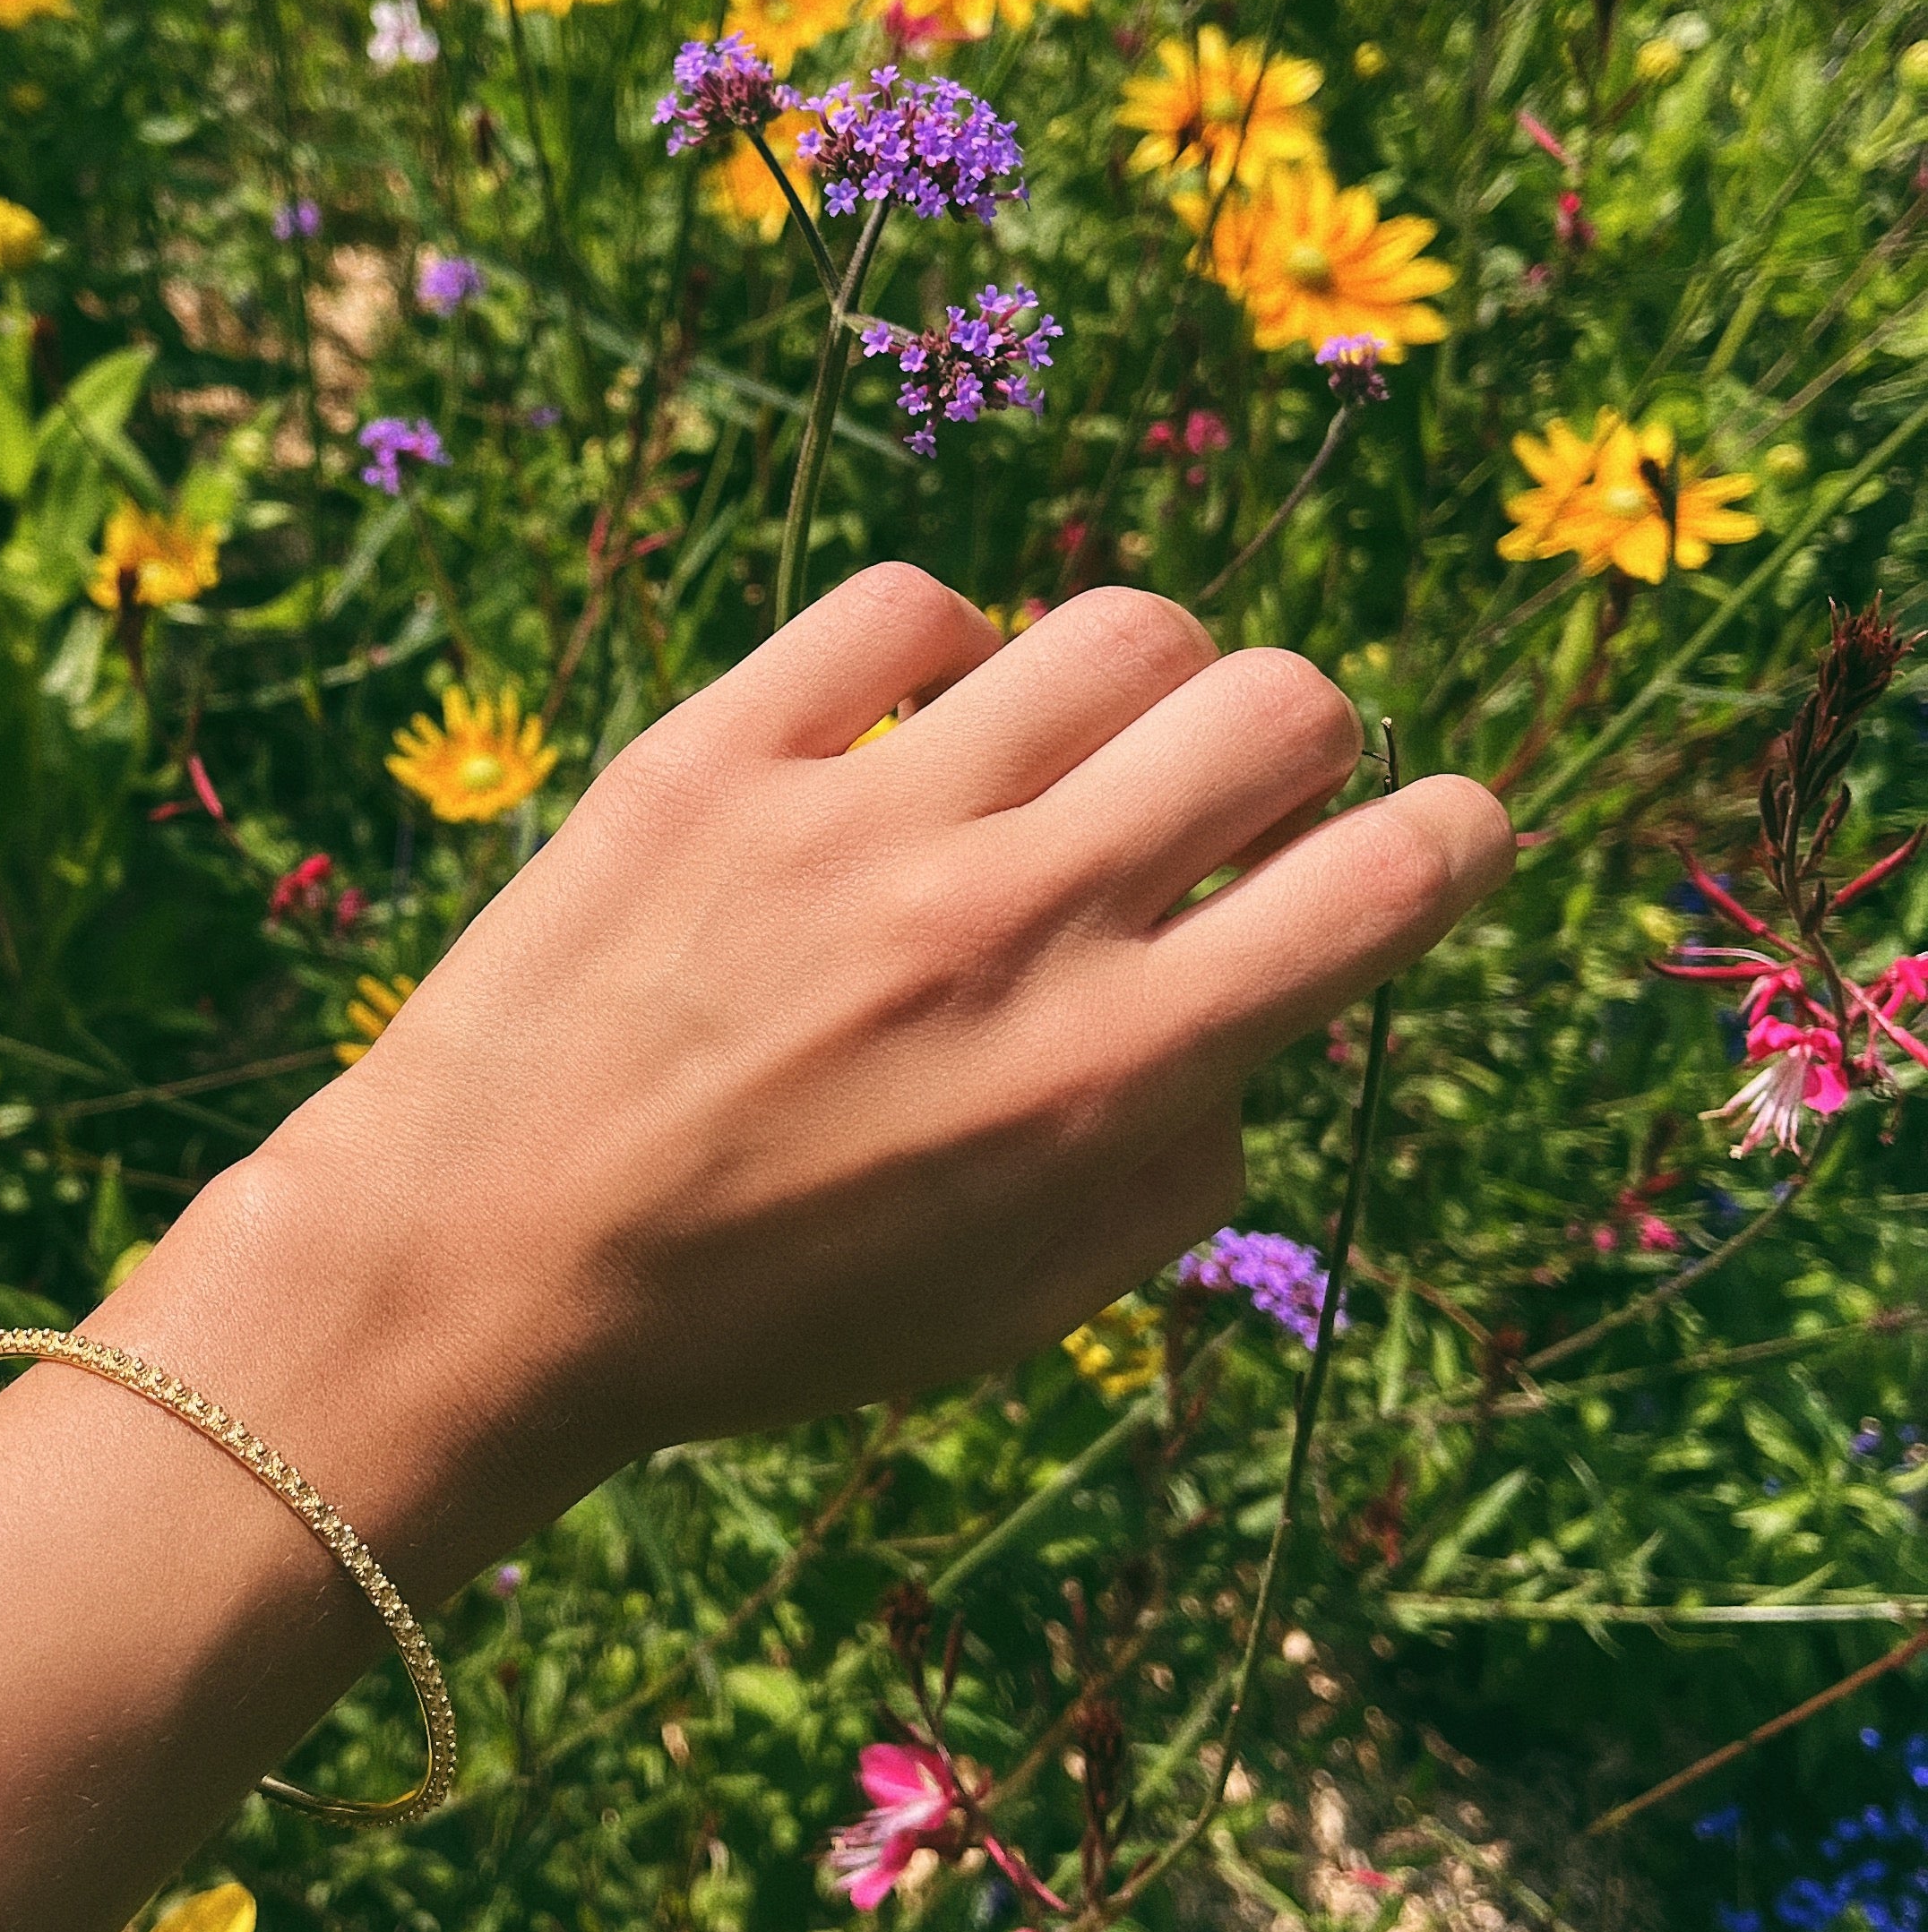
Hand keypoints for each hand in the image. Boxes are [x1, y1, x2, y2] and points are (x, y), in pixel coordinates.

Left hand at [112, 572, 1511, 1561]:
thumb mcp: (1013, 1311)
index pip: (1390, 874)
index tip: (1424, 839)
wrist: (477, 1273)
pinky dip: (941, 654)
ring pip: (1112, 627)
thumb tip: (1245, 1023)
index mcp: (1109, 1073)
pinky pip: (904, 609)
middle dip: (1298, 742)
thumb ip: (1172, 1163)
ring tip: (1057, 759)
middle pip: (1277, 703)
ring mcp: (860, 816)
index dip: (1454, 836)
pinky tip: (904, 731)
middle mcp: (1010, 920)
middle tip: (1220, 803)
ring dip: (1130, 688)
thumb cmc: (756, 1322)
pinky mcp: (719, 749)